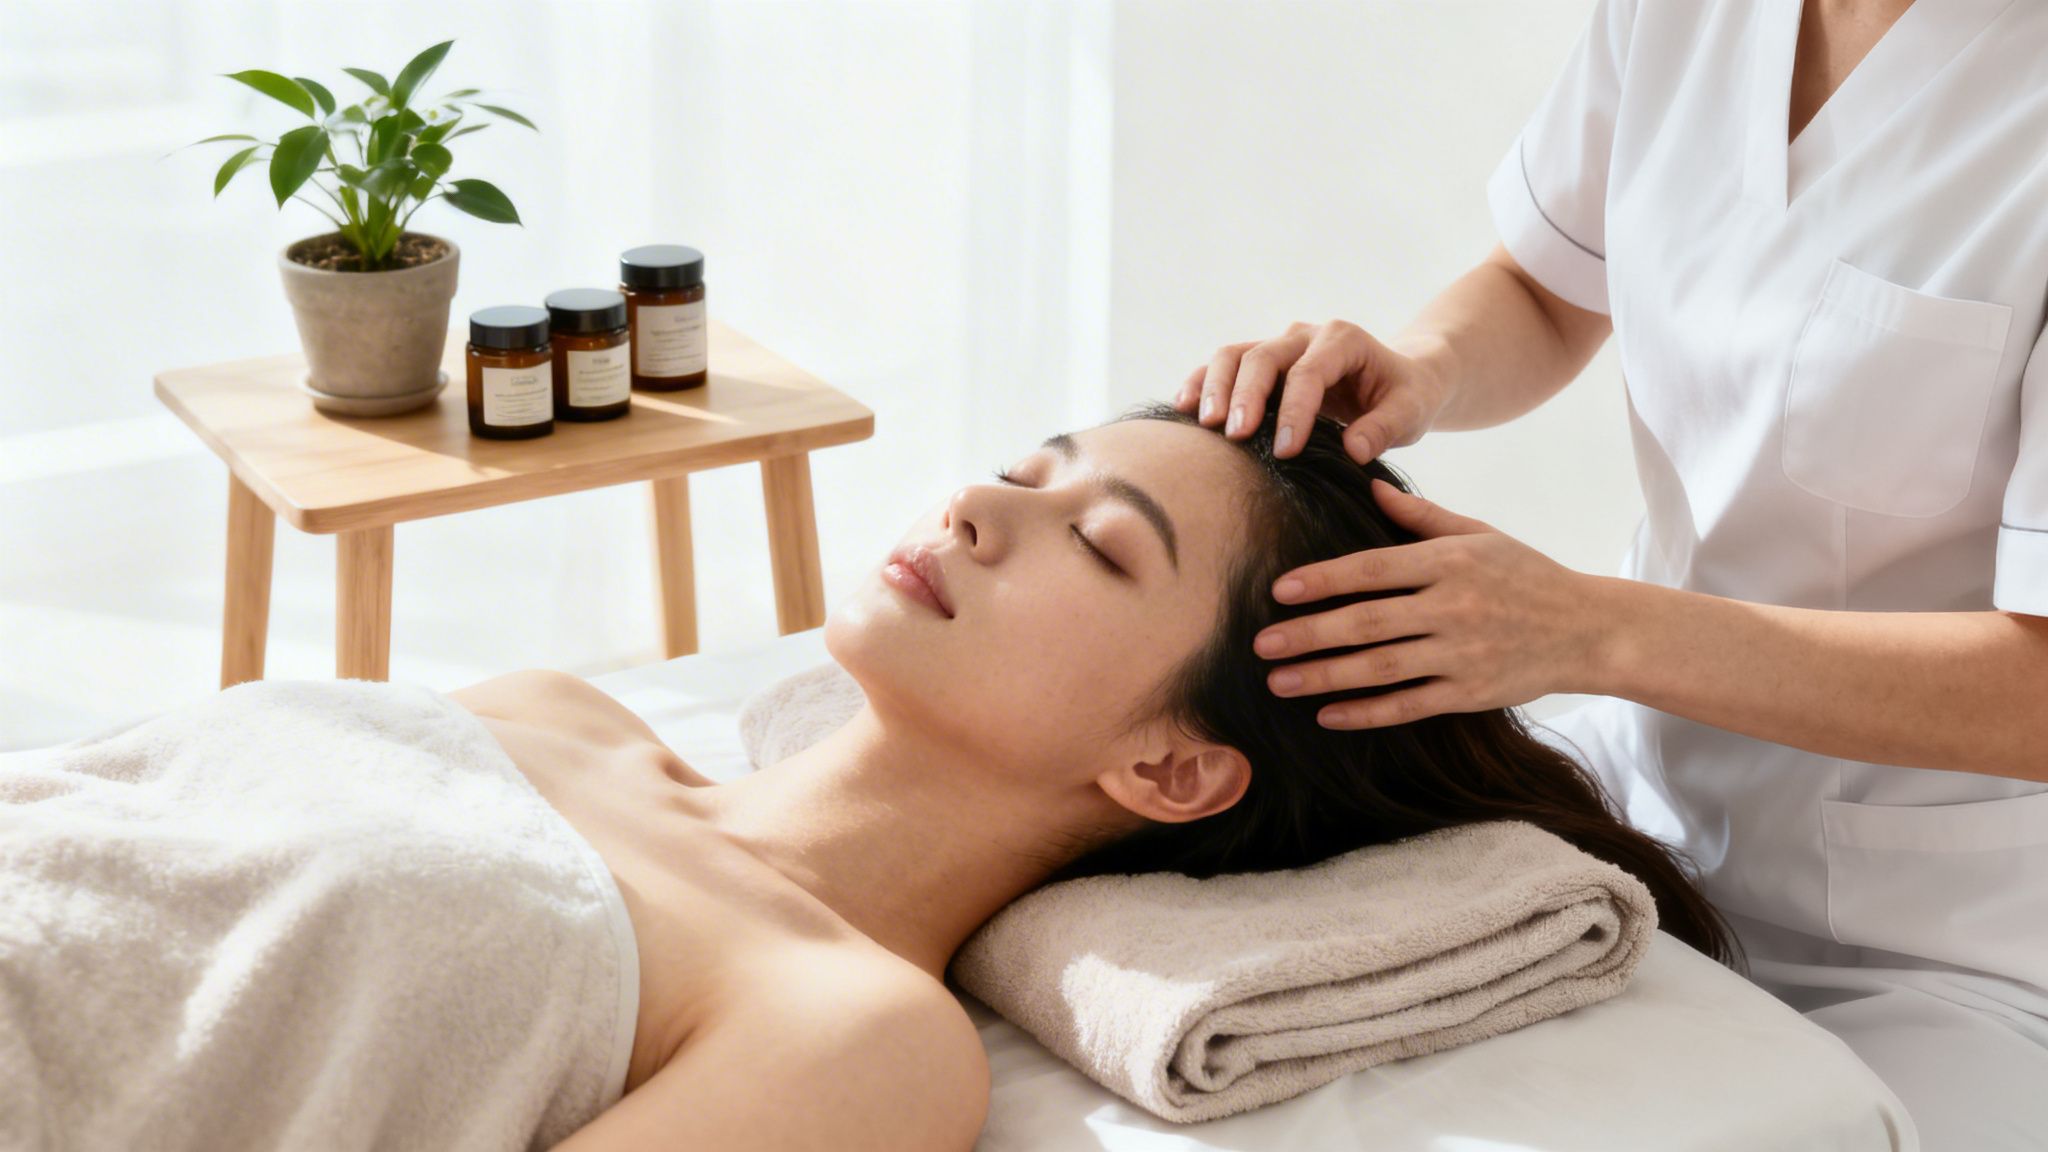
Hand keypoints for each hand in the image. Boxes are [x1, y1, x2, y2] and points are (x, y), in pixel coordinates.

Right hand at [1173, 319, 1451, 462]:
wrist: (1398, 378)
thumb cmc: (1405, 396)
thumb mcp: (1410, 412)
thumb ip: (1385, 428)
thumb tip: (1353, 451)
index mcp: (1344, 340)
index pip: (1309, 372)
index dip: (1294, 411)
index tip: (1286, 452)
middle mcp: (1306, 335)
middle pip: (1263, 356)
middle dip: (1246, 396)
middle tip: (1236, 436)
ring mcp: (1280, 345)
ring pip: (1235, 354)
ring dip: (1216, 387)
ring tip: (1206, 424)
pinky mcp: (1262, 362)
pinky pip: (1224, 365)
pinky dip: (1203, 383)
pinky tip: (1184, 407)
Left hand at [1251, 481, 1607, 727]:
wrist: (1588, 630)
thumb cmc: (1526, 575)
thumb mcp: (1480, 534)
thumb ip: (1422, 515)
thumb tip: (1368, 486)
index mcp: (1449, 562)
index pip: (1372, 569)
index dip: (1323, 580)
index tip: (1278, 591)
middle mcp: (1452, 607)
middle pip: (1367, 622)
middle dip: (1308, 633)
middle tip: (1260, 643)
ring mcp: (1461, 654)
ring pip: (1380, 668)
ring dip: (1324, 676)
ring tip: (1279, 680)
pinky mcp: (1470, 693)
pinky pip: (1408, 705)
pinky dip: (1366, 713)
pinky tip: (1327, 715)